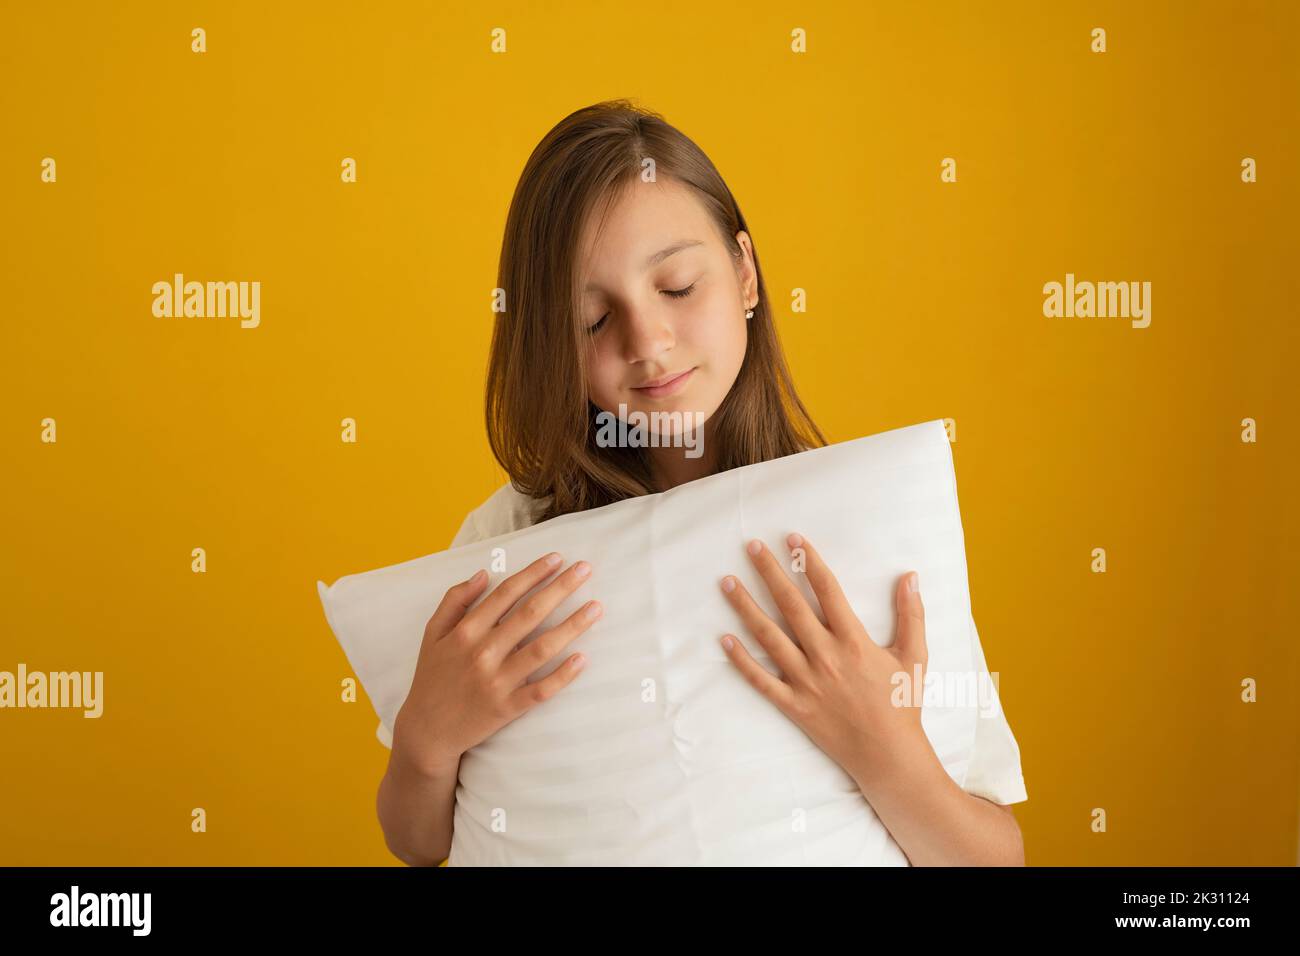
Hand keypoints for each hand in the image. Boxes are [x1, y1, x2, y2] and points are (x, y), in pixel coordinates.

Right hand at [392, 553, 601, 777]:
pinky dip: (562, 676)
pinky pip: (540, 690)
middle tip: (585, 569)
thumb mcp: (432, 634)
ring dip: (572, 626)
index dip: (534, 573)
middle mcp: (483, 653)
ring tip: (596, 608)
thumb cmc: (432, 678)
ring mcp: (497, 682)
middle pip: (530, 613)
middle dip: (560, 588)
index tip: (557, 558)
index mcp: (465, 631)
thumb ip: (454, 600)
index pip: (506, 593)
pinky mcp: (507, 708)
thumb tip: (482, 573)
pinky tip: (583, 659)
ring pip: (541, 649)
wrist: (426, 731)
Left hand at [717, 533, 931, 786]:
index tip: (792, 538)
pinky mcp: (793, 705)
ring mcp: (806, 681)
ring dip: (745, 607)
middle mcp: (826, 657)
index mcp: (854, 641)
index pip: (827, 590)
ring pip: (768, 637)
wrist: (889, 756)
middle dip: (769, 572)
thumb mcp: (914, 656)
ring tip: (727, 582)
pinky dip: (741, 660)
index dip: (809, 561)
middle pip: (791, 605)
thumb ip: (912, 615)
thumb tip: (910, 576)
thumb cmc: (903, 704)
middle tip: (750, 546)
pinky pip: (760, 680)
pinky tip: (724, 638)